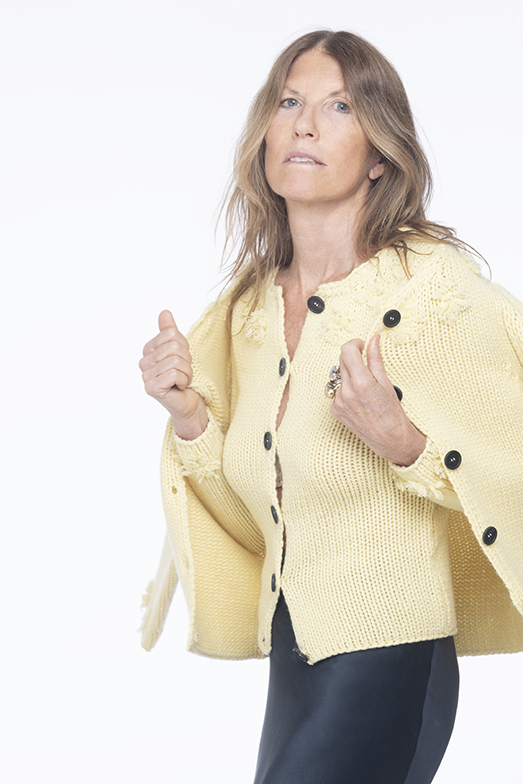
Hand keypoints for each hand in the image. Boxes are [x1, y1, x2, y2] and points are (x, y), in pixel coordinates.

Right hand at [139, 310, 207, 439]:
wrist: (188, 402)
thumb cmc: (183, 377)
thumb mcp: (179, 350)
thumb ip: (169, 331)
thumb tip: (164, 312)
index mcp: (148, 350)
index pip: (170, 333)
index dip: (184, 346)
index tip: (182, 359)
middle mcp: (143, 363)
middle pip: (173, 347)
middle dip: (186, 360)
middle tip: (184, 372)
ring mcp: (145, 376)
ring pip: (175, 361)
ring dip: (187, 372)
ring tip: (182, 380)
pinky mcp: (151, 388)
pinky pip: (174, 374)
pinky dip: (184, 380)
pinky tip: (179, 387)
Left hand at [330, 333, 425, 465]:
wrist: (389, 439)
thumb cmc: (392, 413)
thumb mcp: (386, 382)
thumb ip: (375, 358)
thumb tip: (373, 339)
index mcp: (360, 382)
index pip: (347, 351)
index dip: (355, 344)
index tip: (362, 346)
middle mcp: (346, 392)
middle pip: (341, 361)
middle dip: (352, 358)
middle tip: (365, 363)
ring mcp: (338, 402)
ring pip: (338, 376)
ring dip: (349, 374)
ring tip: (364, 385)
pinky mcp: (335, 410)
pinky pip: (337, 391)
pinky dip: (346, 389)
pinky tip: (358, 398)